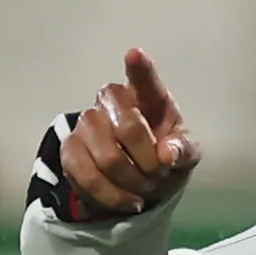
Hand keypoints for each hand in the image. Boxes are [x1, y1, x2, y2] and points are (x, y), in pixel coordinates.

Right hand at [58, 47, 202, 217]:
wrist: (140, 178)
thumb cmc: (166, 154)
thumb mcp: (186, 153)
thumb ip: (183, 150)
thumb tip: (167, 155)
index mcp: (149, 97)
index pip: (145, 81)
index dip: (140, 69)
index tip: (135, 54)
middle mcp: (113, 102)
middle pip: (129, 128)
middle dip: (149, 162)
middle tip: (159, 175)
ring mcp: (87, 123)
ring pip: (106, 156)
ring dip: (131, 181)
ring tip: (144, 189)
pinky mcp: (69, 149)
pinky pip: (86, 176)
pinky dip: (111, 196)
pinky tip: (127, 201)